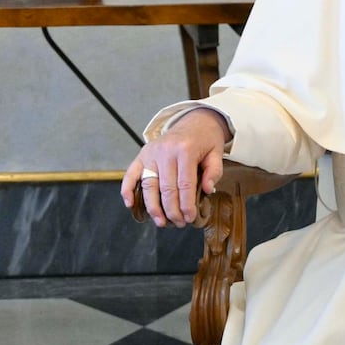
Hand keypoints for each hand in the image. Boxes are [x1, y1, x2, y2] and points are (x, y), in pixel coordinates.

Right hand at [124, 110, 226, 227]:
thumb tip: (207, 190)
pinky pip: (131, 174)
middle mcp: (165, 151)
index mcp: (185, 150)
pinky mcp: (142, 155)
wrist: (194, 121)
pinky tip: (130, 204)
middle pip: (166, 188)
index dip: (187, 205)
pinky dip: (127, 189)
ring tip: (161, 222)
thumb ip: (214, 172)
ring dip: (153, 207)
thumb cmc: (205, 140)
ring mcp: (151, 153)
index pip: (184, 184)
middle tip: (179, 223)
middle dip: (172, 210)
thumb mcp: (216, 153)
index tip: (190, 218)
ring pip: (149, 185)